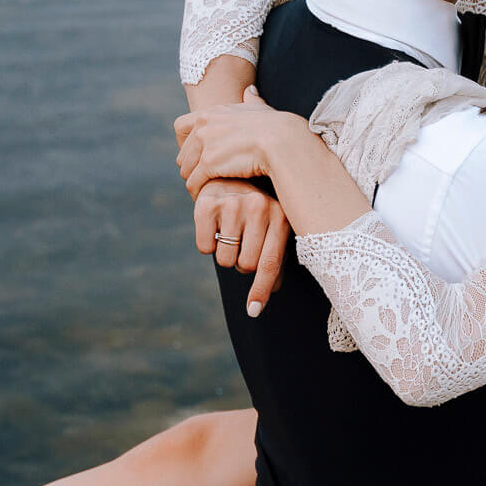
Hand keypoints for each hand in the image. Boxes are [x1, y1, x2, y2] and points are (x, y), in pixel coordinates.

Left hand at [174, 87, 288, 196]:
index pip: (182, 127)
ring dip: (194, 182)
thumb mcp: (261, 109)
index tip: (198, 157)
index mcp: (213, 112)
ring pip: (186, 170)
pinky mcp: (209, 164)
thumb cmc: (277, 127)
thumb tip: (250, 91)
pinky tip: (208, 199)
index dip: (186, 144)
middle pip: (183, 152)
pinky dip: (198, 193)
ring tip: (205, 193)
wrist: (283, 141)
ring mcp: (205, 144)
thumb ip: (252, 101)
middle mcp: (204, 125)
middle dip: (190, 167)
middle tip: (202, 181)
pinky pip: (194, 182)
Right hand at [194, 179, 291, 314]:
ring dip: (225, 255)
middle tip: (242, 245)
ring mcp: (233, 204)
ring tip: (229, 233)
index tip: (253, 311)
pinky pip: (204, 248)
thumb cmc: (255, 211)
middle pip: (245, 265)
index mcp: (280, 216)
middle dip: (241, 264)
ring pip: (224, 260)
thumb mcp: (272, 229)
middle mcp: (259, 207)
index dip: (261, 291)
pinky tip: (214, 226)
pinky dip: (207, 245)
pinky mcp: (206, 204)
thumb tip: (263, 300)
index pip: (270, 263)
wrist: (228, 174)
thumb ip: (274, 261)